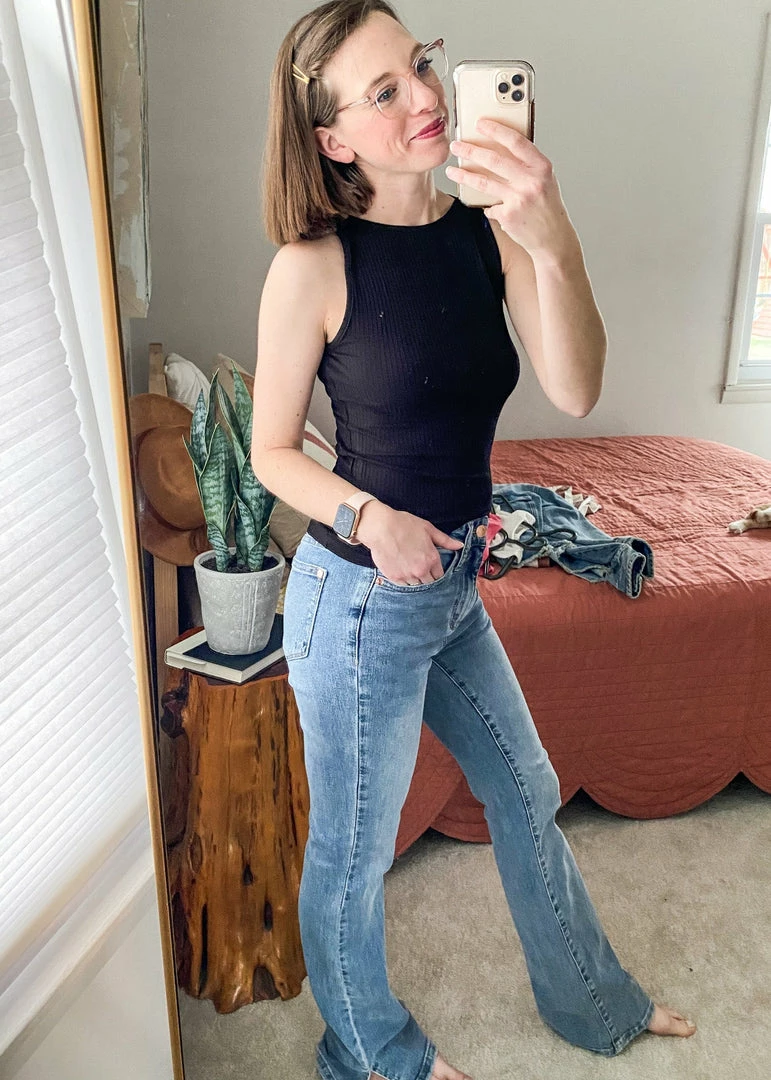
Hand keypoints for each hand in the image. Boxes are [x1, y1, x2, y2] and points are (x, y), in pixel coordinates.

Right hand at [355, 503, 463, 584]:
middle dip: (426, 577)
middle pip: (429, 583)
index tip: (431, 568)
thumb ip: (445, 540)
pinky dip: (403, 580)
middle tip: (420, 568)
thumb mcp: (428, 529)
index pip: (439, 576)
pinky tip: (401, 569)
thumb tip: (460, 546)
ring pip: (415, 585)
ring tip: (409, 568)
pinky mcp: (394, 577)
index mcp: (432, 559)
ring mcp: (407, 575)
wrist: (381, 527)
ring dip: (415, 580)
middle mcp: (421, 570)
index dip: (435, 572)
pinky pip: (403, 585)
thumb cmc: (404, 524)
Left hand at [446, 117, 575, 259]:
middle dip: (470, 151)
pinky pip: (490, 207)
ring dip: (464, 175)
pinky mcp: (508, 216)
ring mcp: (518, 199)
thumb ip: (527, 165)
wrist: (554, 239)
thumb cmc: (548, 206)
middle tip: (455, 146)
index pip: (516, 141)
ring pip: (484, 183)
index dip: (496, 130)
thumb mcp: (545, 180)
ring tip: (451, 170)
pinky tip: (490, 208)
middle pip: (494, 160)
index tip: (480, 123)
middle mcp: (531, 181)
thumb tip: (500, 148)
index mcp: (542, 167)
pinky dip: (488, 207)